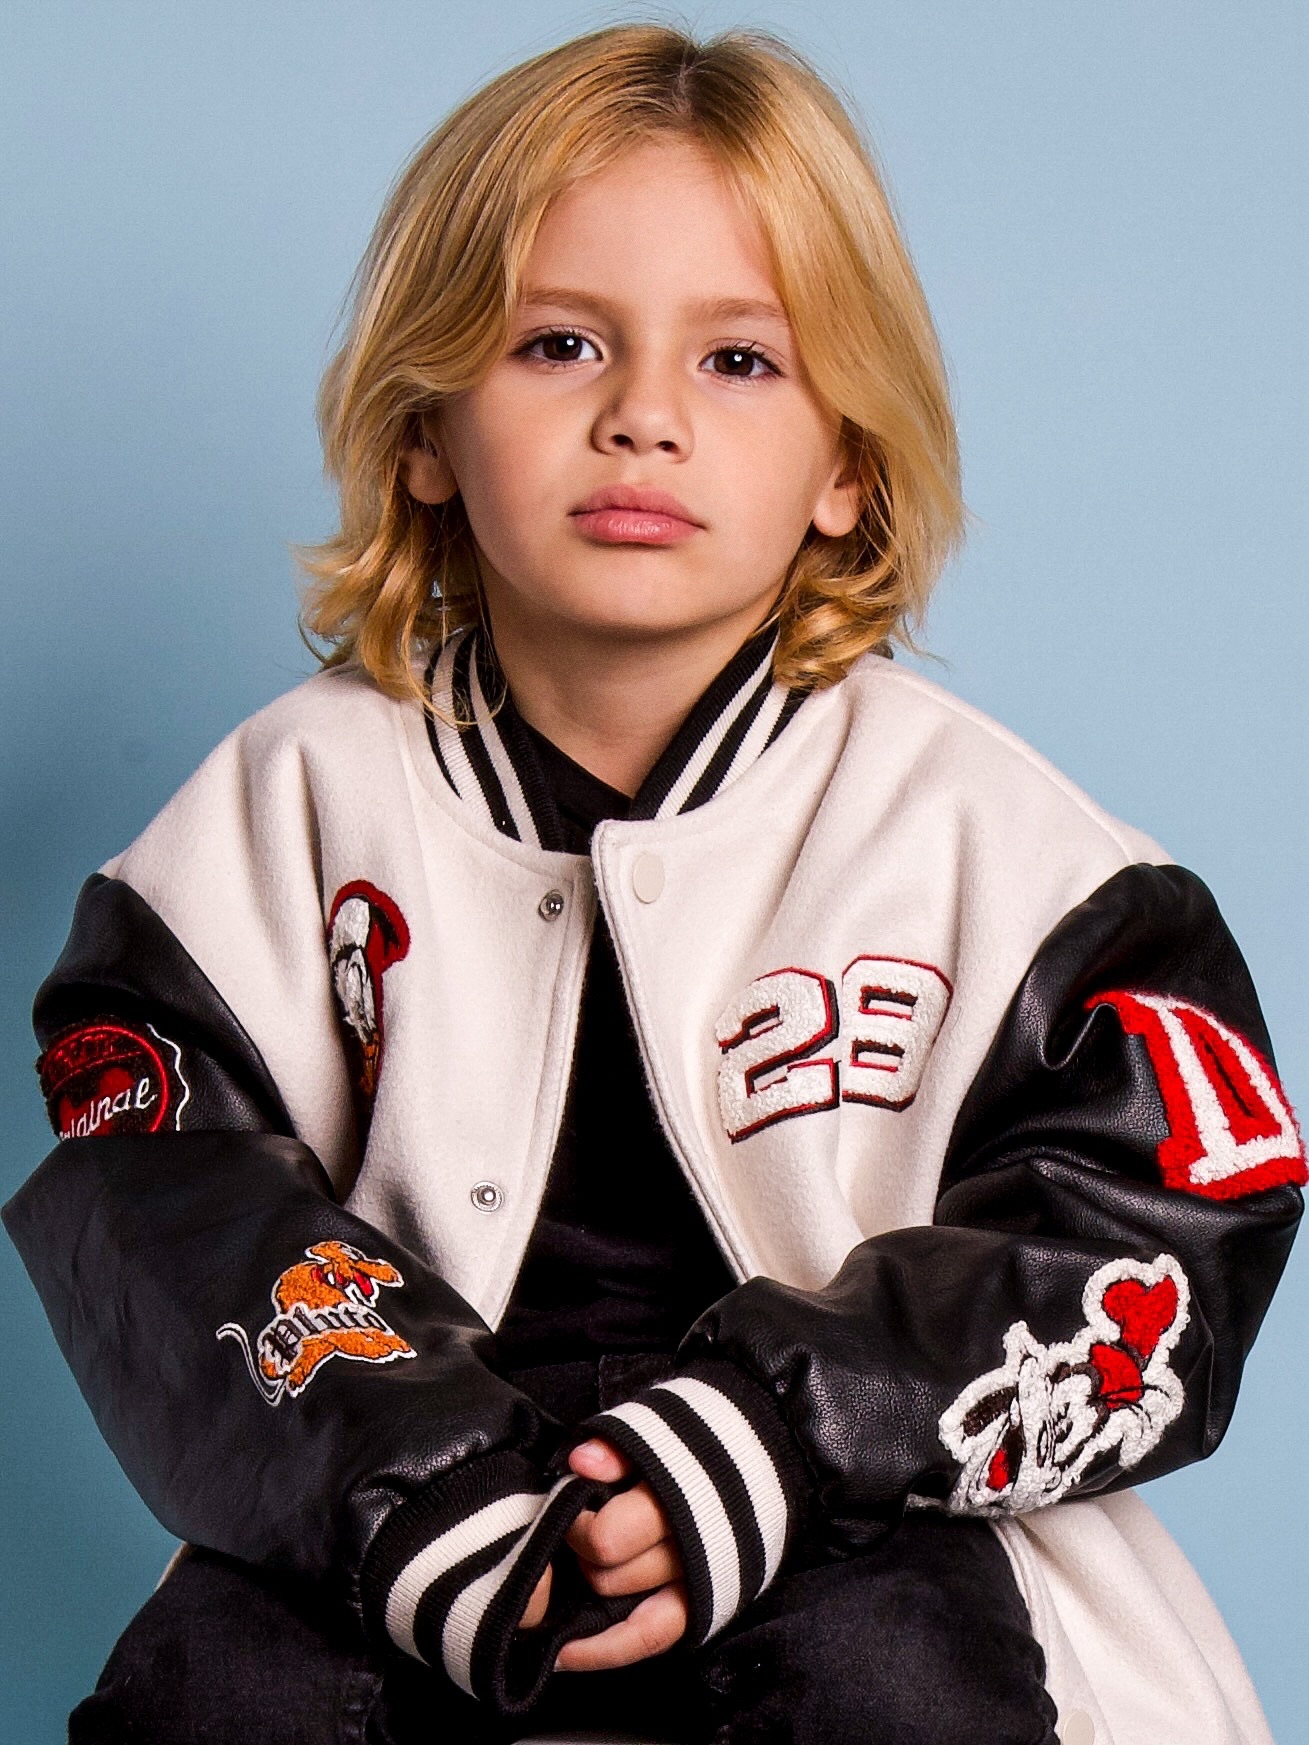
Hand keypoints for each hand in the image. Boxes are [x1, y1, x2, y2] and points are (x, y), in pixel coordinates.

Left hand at [553, 1435, 687, 1670]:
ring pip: (627, 1614)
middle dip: (586, 1557)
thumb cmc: (704, 1437)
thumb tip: (580, 1463)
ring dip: (597, 1595)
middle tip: (583, 1532)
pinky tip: (567, 1653)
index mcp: (677, 1500)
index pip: (608, 1539)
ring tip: (577, 1579)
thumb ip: (620, 1446)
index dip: (577, 1526)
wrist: (766, 1453)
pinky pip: (653, 1638)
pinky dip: (609, 1648)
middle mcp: (691, 1551)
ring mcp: (700, 1584)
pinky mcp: (706, 1606)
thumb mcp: (661, 1424)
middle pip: (612, 1580)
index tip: (572, 1505)